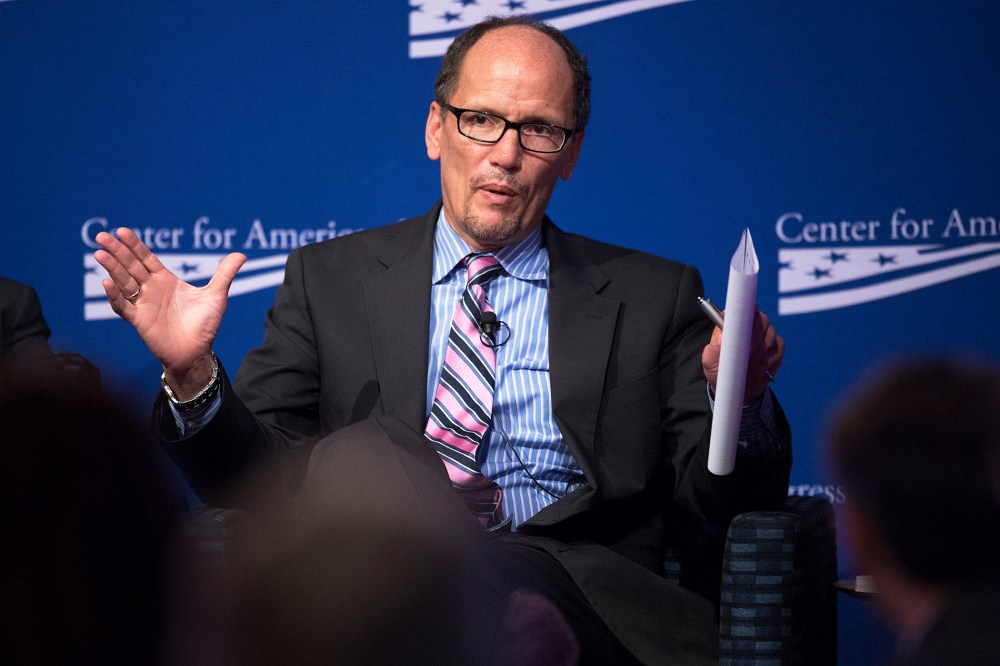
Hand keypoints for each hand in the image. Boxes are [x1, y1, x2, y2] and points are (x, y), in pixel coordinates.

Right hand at [94, 227, 245, 397]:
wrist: (197, 352)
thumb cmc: (205, 325)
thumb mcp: (216, 296)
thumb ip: (224, 274)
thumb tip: (241, 254)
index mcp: (166, 280)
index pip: (146, 258)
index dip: (134, 245)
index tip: (122, 231)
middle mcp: (151, 289)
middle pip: (130, 266)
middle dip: (116, 251)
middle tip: (101, 236)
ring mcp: (143, 304)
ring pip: (123, 282)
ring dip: (112, 269)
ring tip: (99, 254)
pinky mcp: (139, 320)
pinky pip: (123, 306)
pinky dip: (115, 296)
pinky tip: (108, 283)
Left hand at [701, 307, 783, 402]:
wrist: (733, 385)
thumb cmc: (719, 368)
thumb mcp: (710, 361)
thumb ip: (714, 349)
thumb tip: (723, 338)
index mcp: (733, 320)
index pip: (744, 307)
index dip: (746, 320)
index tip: (742, 335)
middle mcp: (752, 322)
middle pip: (762, 321)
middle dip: (754, 344)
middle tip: (743, 360)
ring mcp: (768, 333)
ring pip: (770, 339)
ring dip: (759, 359)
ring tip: (746, 371)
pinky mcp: (778, 346)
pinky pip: (777, 352)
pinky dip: (767, 365)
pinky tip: (756, 373)